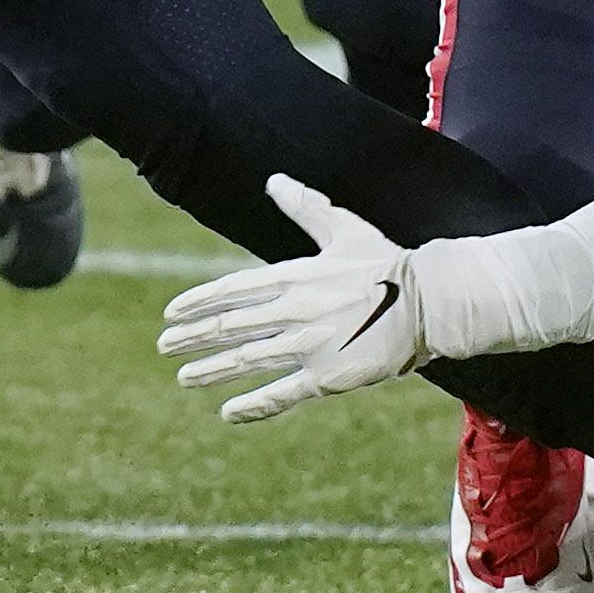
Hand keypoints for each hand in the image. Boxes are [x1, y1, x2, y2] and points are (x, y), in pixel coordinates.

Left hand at [155, 174, 425, 422]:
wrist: (429, 300)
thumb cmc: (387, 260)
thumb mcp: (343, 227)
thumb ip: (305, 206)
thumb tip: (274, 179)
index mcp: (295, 275)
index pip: (233, 290)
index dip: (199, 303)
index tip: (171, 313)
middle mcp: (295, 311)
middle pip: (231, 327)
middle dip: (193, 338)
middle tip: (164, 346)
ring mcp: (309, 346)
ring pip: (247, 361)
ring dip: (211, 371)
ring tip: (183, 378)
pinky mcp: (328, 377)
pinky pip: (282, 393)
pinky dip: (253, 405)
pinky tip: (227, 413)